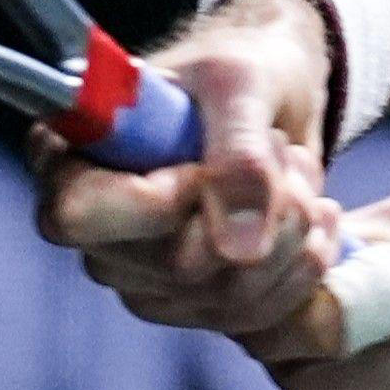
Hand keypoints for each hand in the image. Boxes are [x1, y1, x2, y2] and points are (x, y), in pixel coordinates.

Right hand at [31, 0, 337, 332]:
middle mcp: (97, 231)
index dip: (156, 204)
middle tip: (281, 150)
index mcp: (72, 160)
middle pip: (172, 267)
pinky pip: (255, 318)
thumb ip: (238, 156)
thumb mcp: (240, 84)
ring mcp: (143, 276)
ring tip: (299, 172)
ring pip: (224, 297)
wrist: (273, 97)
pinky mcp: (193, 304)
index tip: (204, 164)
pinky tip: (316, 218)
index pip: (78, 215)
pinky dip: (304, 266)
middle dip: (257, 208)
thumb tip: (241, 251)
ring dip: (291, 231)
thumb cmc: (237, 72)